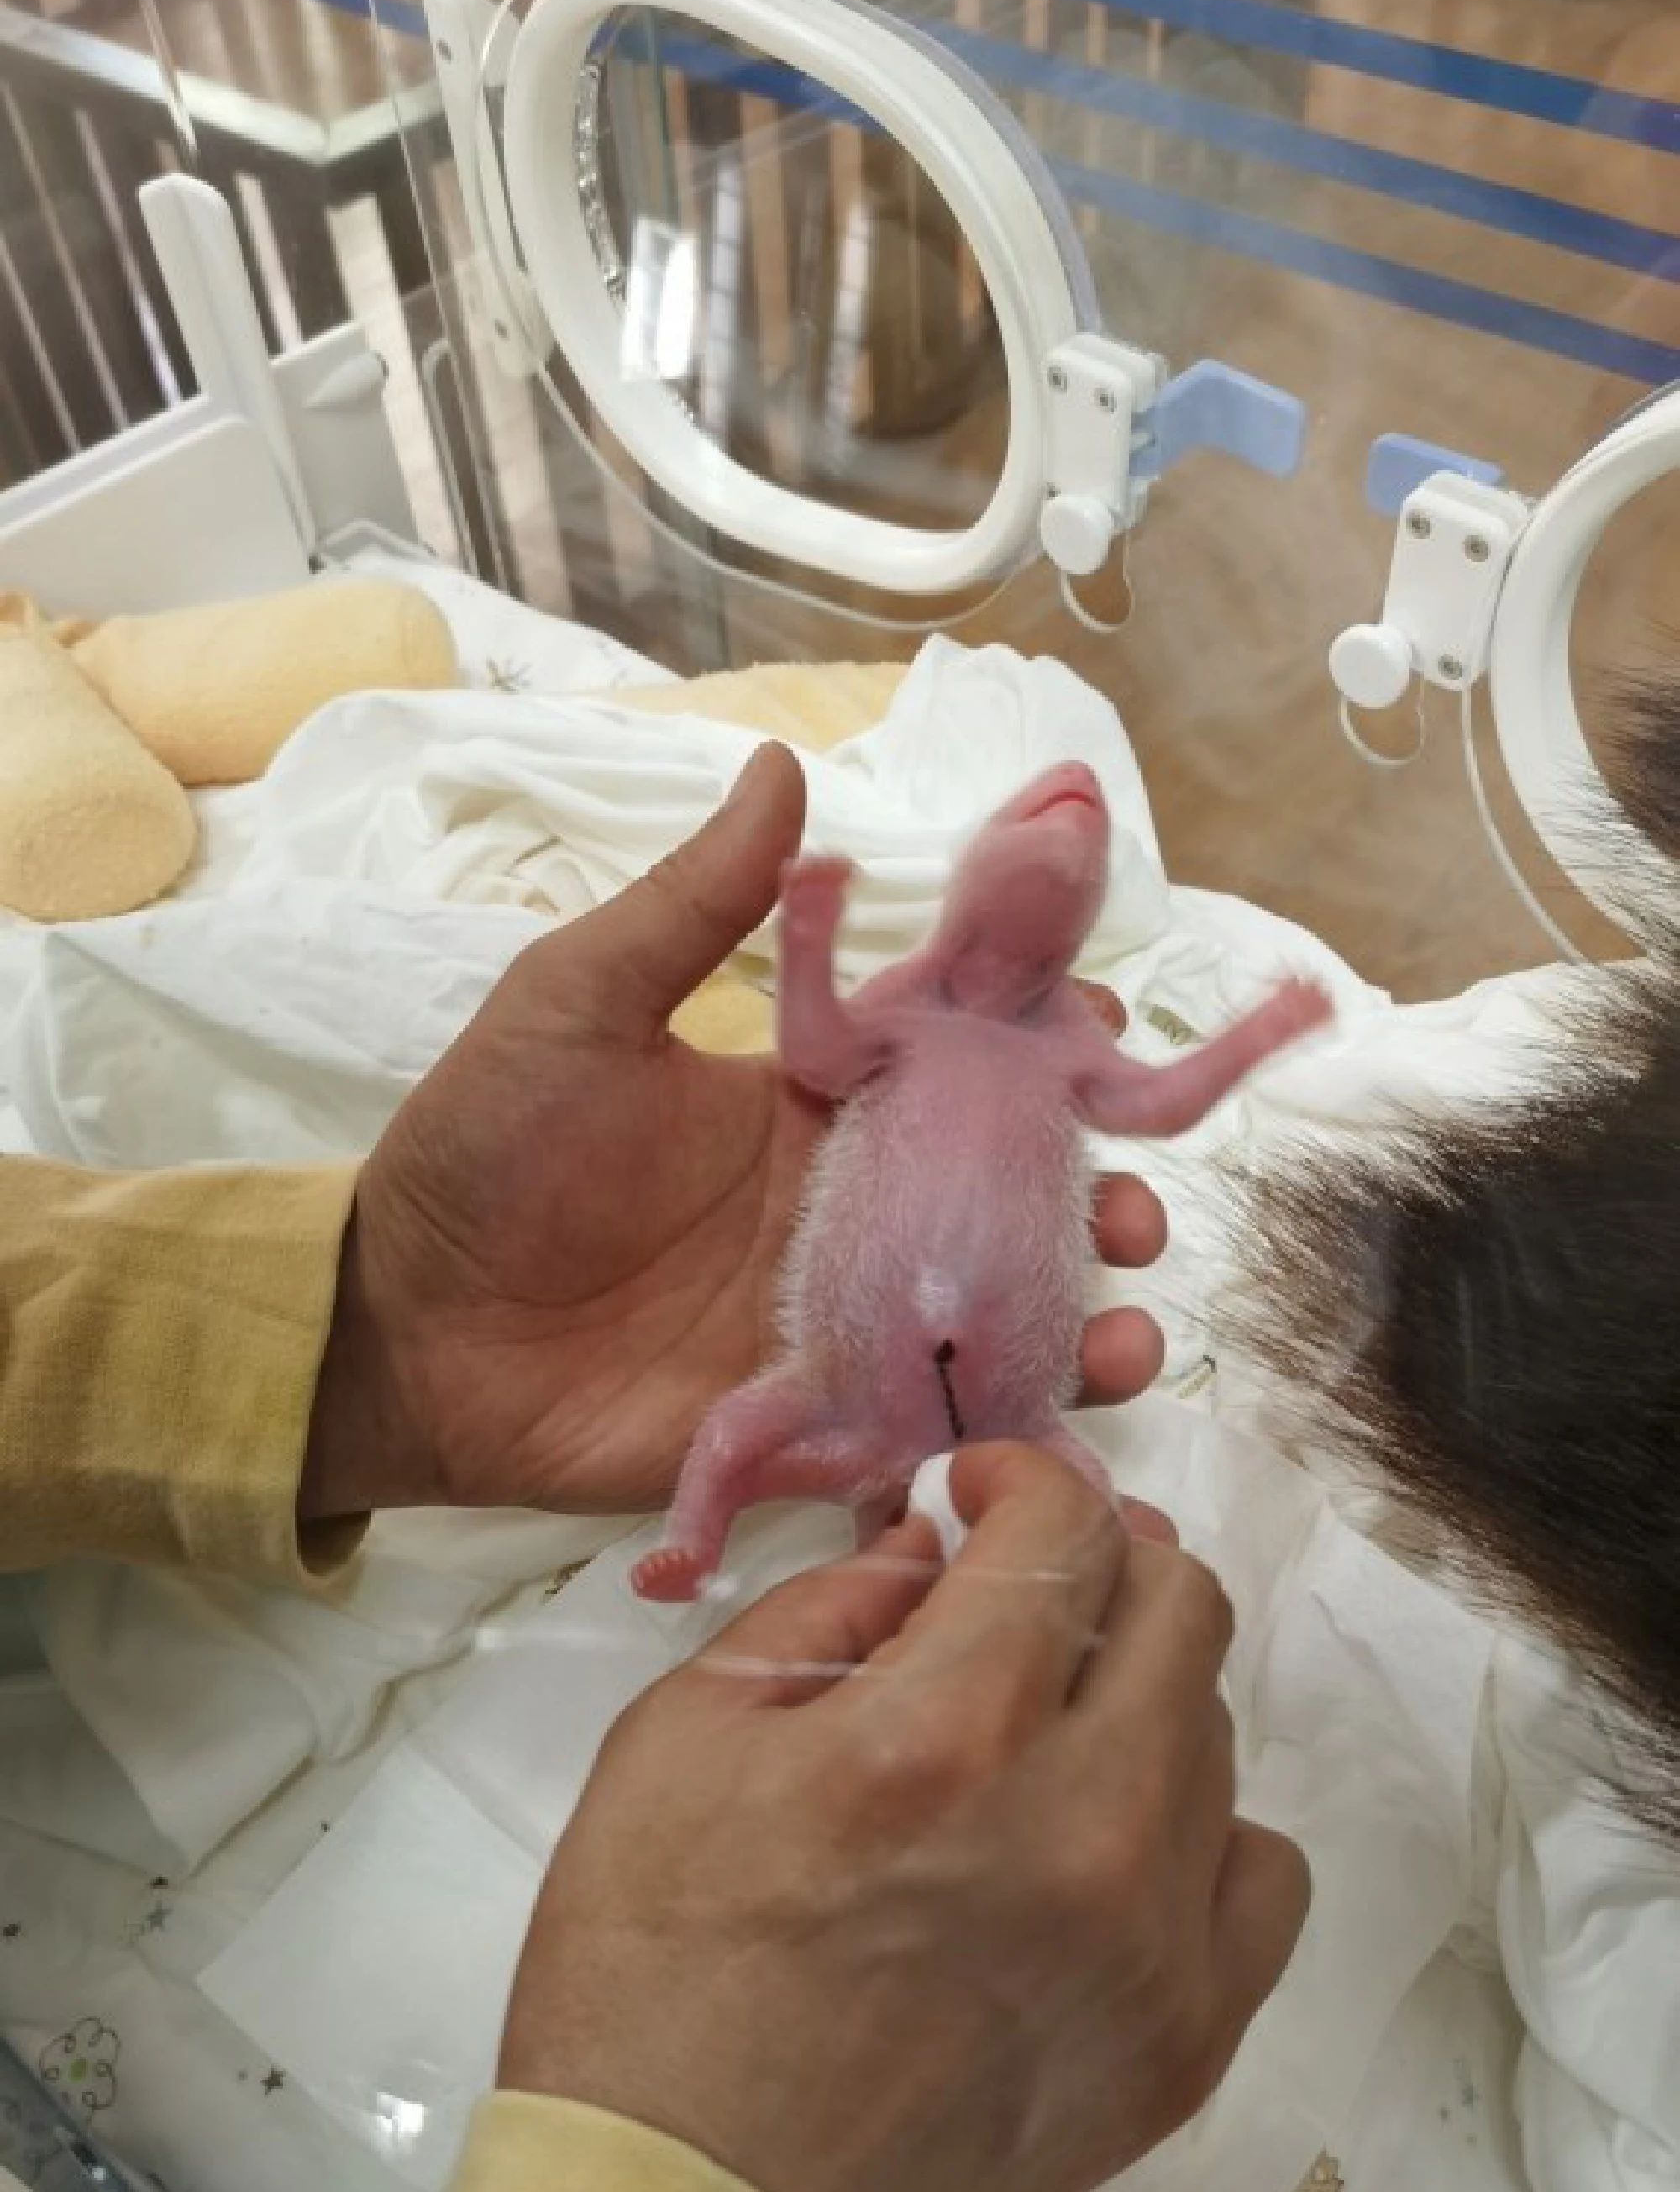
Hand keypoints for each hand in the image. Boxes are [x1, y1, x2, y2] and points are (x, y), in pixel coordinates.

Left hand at [300, 744, 1167, 1521]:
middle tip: (1138, 1207)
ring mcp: (843, 1316)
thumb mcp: (577, 1004)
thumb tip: (786, 768)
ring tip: (1134, 1318)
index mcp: (811, 1099)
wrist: (407, 1330)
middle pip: (1010, 1192)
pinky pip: (936, 1420)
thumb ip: (694, 905)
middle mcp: (850, 1205)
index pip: (958, 1055)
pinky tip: (1073, 1409)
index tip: (1107, 1024)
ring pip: (997, 1310)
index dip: (1043, 1039)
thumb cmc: (484, 1152)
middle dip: (1100, 1194)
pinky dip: (1015, 1423)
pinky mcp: (819, 1417)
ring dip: (1087, 1313)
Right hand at [498, 1446, 1309, 2191]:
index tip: (977, 1495)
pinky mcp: (1188, 2039)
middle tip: (1024, 1585)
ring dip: (1131, 1691)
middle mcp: (1083, 1826)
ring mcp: (1156, 1943)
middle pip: (1180, 1603)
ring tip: (1036, 1730)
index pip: (1064, 1528)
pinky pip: (1258, 1872)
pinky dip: (1196, 1828)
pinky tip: (1105, 1843)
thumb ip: (825, 1609)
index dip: (1020, 1479)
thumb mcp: (680, 1737)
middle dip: (1098, 1560)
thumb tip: (932, 1547)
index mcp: (943, 1736)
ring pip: (1214, 1728)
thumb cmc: (656, 1978)